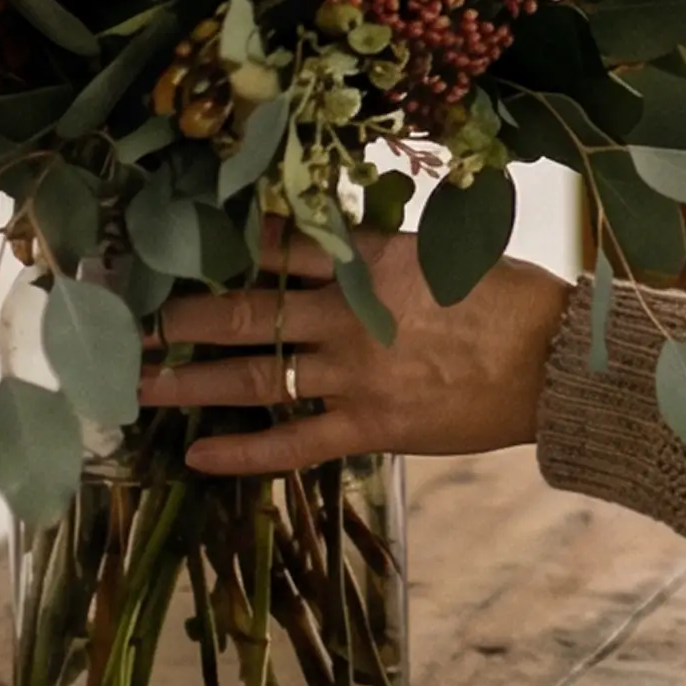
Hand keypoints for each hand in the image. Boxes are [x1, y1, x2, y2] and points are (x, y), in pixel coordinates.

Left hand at [146, 229, 567, 478]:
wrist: (558, 364)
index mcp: (370, 262)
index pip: (278, 244)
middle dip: (180, 316)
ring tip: (136, 384)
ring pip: (253, 376)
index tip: (173, 241)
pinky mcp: (370, 426)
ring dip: (187, 380)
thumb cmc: (511, 298)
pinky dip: (242, 450)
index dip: (222, 243)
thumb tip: (326, 230)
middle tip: (128, 318)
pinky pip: (292, 442)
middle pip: (244, 311)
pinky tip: (196, 454)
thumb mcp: (445, 251)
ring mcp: (355, 375)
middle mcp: (349, 316)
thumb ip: (381, 248)